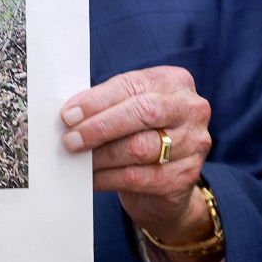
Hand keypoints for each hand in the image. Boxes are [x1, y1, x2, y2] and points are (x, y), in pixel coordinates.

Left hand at [61, 66, 218, 261]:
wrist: (165, 179)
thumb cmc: (138, 133)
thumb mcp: (126, 109)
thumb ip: (105, 105)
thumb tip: (70, 114)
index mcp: (174, 82)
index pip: (132, 85)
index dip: (97, 100)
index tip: (68, 115)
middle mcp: (191, 109)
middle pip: (143, 112)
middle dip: (100, 127)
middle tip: (70, 140)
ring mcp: (193, 143)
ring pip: (139, 148)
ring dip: (100, 156)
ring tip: (77, 160)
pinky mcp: (184, 176)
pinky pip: (137, 177)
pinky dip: (107, 178)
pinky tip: (90, 178)